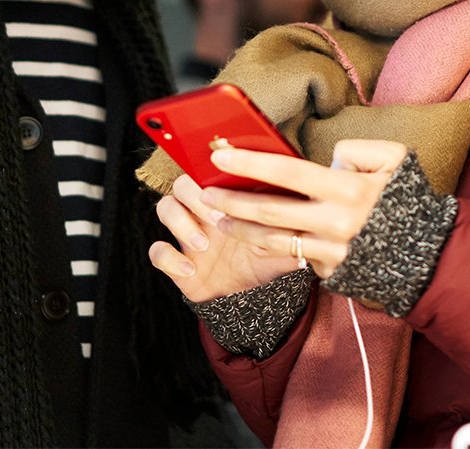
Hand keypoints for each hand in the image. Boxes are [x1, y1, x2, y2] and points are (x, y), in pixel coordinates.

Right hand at [149, 173, 299, 300]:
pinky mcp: (178, 262)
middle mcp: (206, 211)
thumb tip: (313, 206)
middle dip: (194, 195)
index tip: (224, 180)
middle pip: (183, 183)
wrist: (255, 300)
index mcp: (231, 198)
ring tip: (203, 243)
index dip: (212, 170)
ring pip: (165, 208)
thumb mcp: (288, 238)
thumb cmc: (272, 260)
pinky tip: (190, 269)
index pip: (213, 170)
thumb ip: (295, 219)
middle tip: (214, 214)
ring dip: (181, 222)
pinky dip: (169, 258)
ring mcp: (189, 234)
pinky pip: (157, 251)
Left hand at [197, 139, 407, 278]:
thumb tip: (330, 159)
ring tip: (218, 216)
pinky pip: (292, 256)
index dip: (252, 163)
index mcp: (348, 190)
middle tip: (204, 191)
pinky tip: (249, 235)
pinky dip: (267, 246)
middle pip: (270, 210)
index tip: (221, 155)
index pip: (289, 173)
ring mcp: (331, 250)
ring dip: (240, 227)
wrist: (426, 252)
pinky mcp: (330, 270)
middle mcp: (335, 222)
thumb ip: (359, 150)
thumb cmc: (406, 199)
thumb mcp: (394, 160)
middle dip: (232, 199)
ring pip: (273, 238)